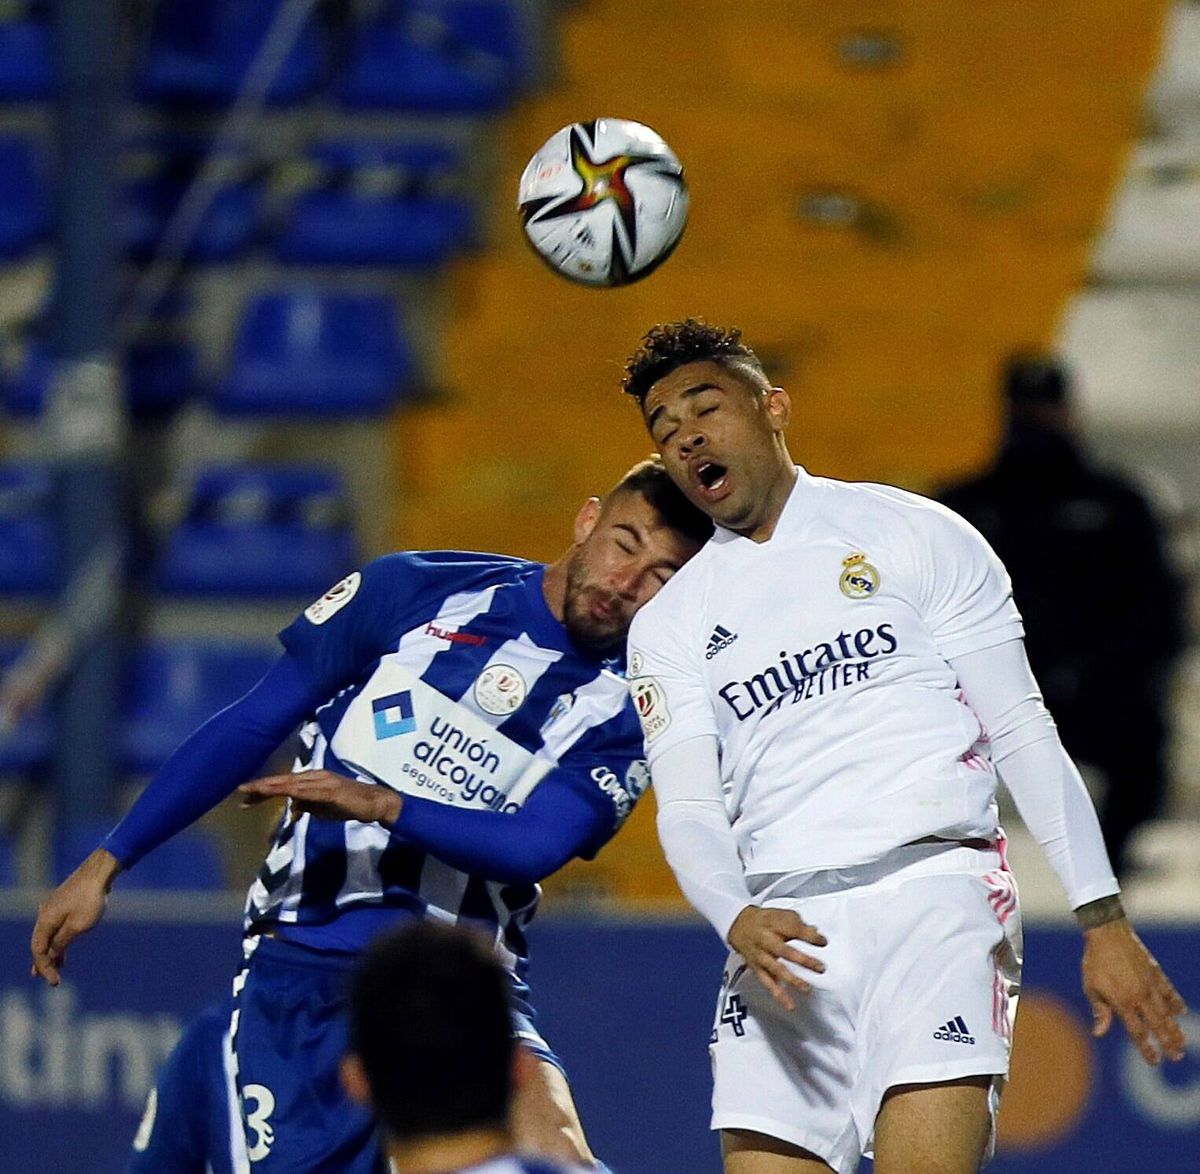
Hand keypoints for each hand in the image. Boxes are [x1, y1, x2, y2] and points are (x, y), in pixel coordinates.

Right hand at [30, 848, 120, 985]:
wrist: (99, 872)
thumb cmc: (90, 899)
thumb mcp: (77, 926)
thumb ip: (62, 942)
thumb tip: (51, 954)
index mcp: (45, 921)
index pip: (39, 950)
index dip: (44, 967)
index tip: (54, 982)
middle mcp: (44, 914)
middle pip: (40, 943)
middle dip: (44, 962)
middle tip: (47, 978)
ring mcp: (53, 908)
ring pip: (49, 934)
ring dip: (52, 951)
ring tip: (55, 967)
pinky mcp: (64, 903)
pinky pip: (57, 926)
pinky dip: (59, 938)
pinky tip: (64, 946)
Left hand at [239, 770, 400, 825]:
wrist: (374, 803)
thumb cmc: (350, 804)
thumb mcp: (323, 808)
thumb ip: (307, 806)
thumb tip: (292, 809)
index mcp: (312, 779)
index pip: (283, 784)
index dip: (264, 789)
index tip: (245, 796)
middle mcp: (315, 777)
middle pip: (283, 781)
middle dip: (261, 786)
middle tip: (240, 791)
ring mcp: (323, 782)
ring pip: (292, 784)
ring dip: (272, 787)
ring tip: (253, 791)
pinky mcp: (330, 791)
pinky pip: (308, 792)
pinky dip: (293, 792)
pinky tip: (282, 794)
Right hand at [726, 905, 826, 1011]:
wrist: (739, 925)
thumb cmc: (765, 921)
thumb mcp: (780, 914)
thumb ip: (799, 924)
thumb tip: (816, 933)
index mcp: (772, 923)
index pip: (793, 928)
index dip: (810, 936)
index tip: (823, 942)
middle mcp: (765, 940)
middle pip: (784, 951)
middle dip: (803, 960)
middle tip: (820, 967)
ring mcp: (760, 955)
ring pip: (775, 969)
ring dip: (792, 980)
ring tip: (806, 989)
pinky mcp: (756, 968)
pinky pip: (767, 983)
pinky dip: (778, 994)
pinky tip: (789, 1005)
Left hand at [1081, 918, 1187, 1063]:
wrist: (1107, 933)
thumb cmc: (1095, 961)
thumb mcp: (1091, 986)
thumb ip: (1100, 1011)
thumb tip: (1098, 1033)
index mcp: (1122, 1002)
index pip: (1138, 1032)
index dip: (1147, 1049)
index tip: (1154, 1061)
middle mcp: (1140, 996)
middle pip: (1157, 1026)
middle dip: (1167, 1043)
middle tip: (1176, 1057)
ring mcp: (1150, 984)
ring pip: (1167, 1012)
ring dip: (1175, 1028)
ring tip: (1182, 1043)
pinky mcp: (1156, 973)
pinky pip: (1169, 991)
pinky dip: (1176, 1002)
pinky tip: (1181, 1012)